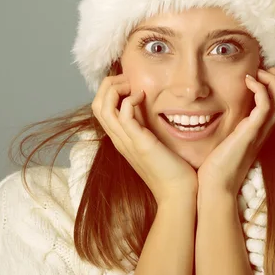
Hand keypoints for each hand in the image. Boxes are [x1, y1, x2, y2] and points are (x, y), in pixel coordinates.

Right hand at [92, 74, 197, 205]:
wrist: (178, 194)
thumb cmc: (171, 169)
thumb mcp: (154, 141)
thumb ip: (147, 124)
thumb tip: (148, 105)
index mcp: (120, 138)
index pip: (100, 108)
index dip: (110, 90)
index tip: (130, 83)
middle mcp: (118, 139)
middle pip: (96, 104)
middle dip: (109, 85)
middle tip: (129, 80)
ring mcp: (126, 141)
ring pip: (102, 107)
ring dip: (115, 89)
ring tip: (133, 86)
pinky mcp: (139, 143)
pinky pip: (123, 115)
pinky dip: (130, 100)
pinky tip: (143, 97)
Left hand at [196, 67, 274, 197]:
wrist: (215, 186)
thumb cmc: (215, 166)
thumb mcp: (224, 139)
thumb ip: (227, 125)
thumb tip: (216, 110)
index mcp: (260, 129)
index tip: (257, 72)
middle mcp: (264, 129)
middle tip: (260, 69)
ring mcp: (260, 131)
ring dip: (272, 80)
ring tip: (256, 73)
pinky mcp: (251, 134)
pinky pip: (266, 106)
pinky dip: (261, 89)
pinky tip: (247, 82)